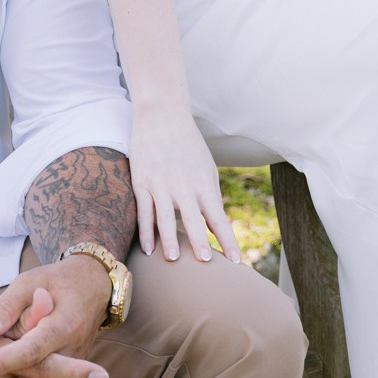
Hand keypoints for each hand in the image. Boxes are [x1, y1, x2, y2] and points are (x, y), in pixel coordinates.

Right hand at [128, 108, 240, 263]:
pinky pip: (144, 211)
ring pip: (165, 217)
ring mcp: (161, 184)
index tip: (236, 261)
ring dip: (169, 239)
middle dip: (200, 241)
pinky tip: (147, 249)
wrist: (162, 114)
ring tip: (173, 259)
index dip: (228, 240)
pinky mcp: (141, 182)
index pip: (219, 218)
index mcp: (203, 183)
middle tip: (206, 263)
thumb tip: (215, 226)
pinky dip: (145, 231)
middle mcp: (183, 185)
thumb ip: (211, 196)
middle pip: (193, 219)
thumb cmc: (188, 144)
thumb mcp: (207, 168)